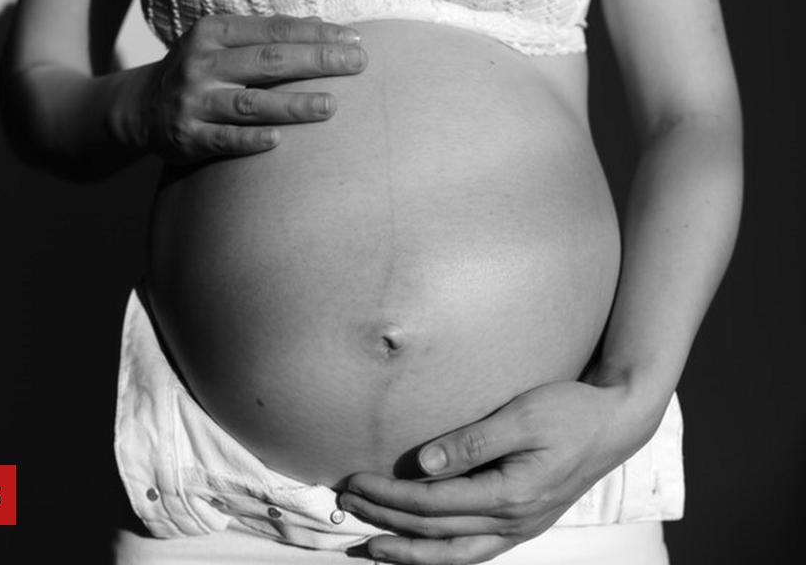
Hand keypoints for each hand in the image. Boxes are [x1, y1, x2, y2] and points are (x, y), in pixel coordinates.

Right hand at [139, 14, 366, 163]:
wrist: (140, 108)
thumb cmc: (198, 72)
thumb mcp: (222, 43)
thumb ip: (265, 36)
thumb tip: (321, 27)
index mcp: (214, 33)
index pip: (274, 30)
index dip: (316, 34)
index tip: (354, 41)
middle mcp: (202, 64)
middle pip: (268, 61)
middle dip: (317, 60)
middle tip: (357, 64)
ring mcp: (194, 101)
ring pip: (251, 103)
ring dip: (292, 104)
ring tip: (330, 106)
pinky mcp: (188, 137)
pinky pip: (225, 139)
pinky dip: (251, 139)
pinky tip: (279, 139)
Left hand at [338, 380, 660, 564]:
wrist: (615, 424)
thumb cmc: (569, 411)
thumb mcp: (521, 416)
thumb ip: (471, 442)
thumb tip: (423, 464)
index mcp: (510, 494)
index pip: (431, 503)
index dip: (387, 496)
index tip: (354, 482)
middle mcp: (513, 522)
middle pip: (434, 531)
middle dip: (386, 521)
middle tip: (346, 506)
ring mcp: (520, 529)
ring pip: (453, 555)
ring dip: (408, 552)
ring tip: (371, 549)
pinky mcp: (522, 526)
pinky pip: (473, 552)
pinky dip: (440, 555)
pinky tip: (420, 551)